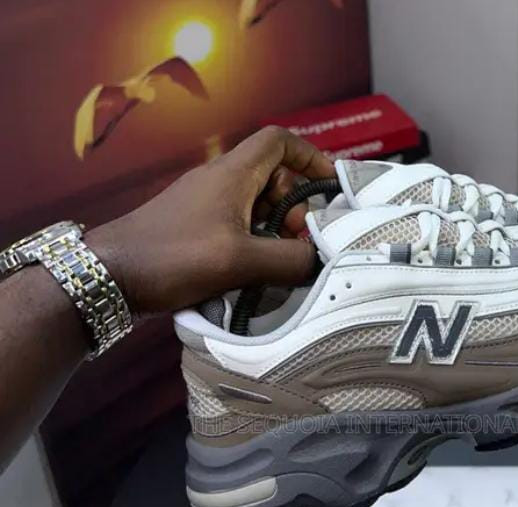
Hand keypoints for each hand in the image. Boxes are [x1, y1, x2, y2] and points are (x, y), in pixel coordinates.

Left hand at [88, 126, 334, 315]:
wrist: (109, 275)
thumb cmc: (171, 257)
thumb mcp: (239, 261)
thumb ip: (288, 260)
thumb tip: (319, 259)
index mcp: (233, 175)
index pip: (279, 141)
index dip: (310, 156)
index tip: (329, 186)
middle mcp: (220, 182)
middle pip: (273, 178)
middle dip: (295, 207)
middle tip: (297, 242)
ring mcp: (205, 205)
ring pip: (256, 205)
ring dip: (275, 230)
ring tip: (276, 262)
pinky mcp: (194, 227)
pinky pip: (237, 225)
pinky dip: (254, 242)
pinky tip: (252, 271)